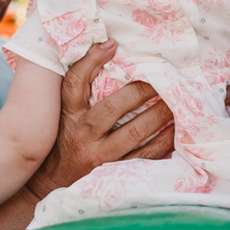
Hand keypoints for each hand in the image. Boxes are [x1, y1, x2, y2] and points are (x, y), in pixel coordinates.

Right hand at [27, 39, 175, 199]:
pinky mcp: (115, 174)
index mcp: (68, 115)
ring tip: (178, 100)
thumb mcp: (63, 112)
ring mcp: (100, 157)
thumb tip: (108, 46)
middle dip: (142, 91)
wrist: (51, 184)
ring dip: (160, 114)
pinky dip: (164, 141)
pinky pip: (145, 156)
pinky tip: (177, 128)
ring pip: (135, 132)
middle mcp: (83, 135)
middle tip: (164, 77)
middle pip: (115, 107)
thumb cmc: (62, 139)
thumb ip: (80, 83)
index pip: (75, 83)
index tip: (112, 45)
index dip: (91, 61)